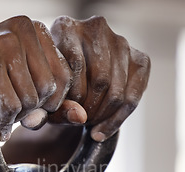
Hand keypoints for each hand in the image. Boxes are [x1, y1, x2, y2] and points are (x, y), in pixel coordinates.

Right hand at [0, 16, 72, 140]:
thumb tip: (82, 117)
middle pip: (49, 89)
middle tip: (15, 115)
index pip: (64, 76)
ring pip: (31, 99)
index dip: (50, 102)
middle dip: (33, 110)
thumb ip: (52, 98)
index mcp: (34, 30)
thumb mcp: (19, 81)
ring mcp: (4, 46)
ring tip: (2, 117)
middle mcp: (22, 31)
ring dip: (16, 118)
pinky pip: (10, 106)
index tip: (30, 108)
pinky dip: (4, 123)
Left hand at [49, 15, 150, 141]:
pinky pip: (133, 97)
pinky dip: (117, 120)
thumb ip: (54, 109)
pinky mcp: (140, 58)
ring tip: (86, 125)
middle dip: (88, 109)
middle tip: (77, 123)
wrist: (70, 83)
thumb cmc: (50, 88)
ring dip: (101, 116)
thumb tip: (79, 116)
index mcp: (64, 27)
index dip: (68, 97)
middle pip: (99, 79)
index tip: (61, 114)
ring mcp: (120, 41)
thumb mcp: (44, 99)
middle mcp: (95, 27)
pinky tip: (102, 131)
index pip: (74, 65)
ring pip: (116, 90)